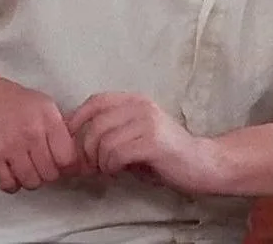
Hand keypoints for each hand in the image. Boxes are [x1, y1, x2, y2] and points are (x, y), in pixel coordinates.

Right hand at [0, 74, 78, 193]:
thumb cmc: (9, 99)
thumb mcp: (41, 104)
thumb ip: (57, 127)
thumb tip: (73, 156)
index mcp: (48, 117)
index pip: (68, 158)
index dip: (65, 167)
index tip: (58, 165)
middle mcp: (33, 132)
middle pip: (51, 174)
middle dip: (45, 174)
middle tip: (37, 165)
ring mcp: (11, 145)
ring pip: (31, 183)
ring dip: (27, 180)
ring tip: (21, 167)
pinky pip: (8, 185)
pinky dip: (9, 184)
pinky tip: (7, 172)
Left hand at [66, 92, 223, 193]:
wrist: (202, 164)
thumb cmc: (164, 154)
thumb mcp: (134, 135)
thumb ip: (110, 132)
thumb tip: (75, 140)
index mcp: (135, 100)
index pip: (95, 101)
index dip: (76, 120)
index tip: (70, 141)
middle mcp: (141, 106)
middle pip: (95, 124)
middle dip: (86, 149)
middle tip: (91, 166)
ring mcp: (148, 122)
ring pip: (103, 141)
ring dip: (99, 161)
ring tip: (108, 170)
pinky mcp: (153, 142)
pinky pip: (116, 154)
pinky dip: (111, 167)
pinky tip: (119, 171)